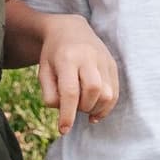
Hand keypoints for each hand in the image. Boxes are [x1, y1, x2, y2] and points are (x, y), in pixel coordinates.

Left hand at [36, 15, 118, 134]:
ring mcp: (103, 60)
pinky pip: (115, 92)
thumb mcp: (43, 72)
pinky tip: (95, 112)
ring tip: (84, 107)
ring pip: (108, 93)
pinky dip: (107, 107)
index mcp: (67, 58)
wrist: (70, 30)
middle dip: (84, 108)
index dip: (67, 115)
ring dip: (96, 109)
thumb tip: (65, 113)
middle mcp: (88, 57)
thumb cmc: (53, 56)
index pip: (70, 91)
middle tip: (74, 108)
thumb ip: (50, 94)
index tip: (63, 130)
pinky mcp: (113, 65)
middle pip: (93, 91)